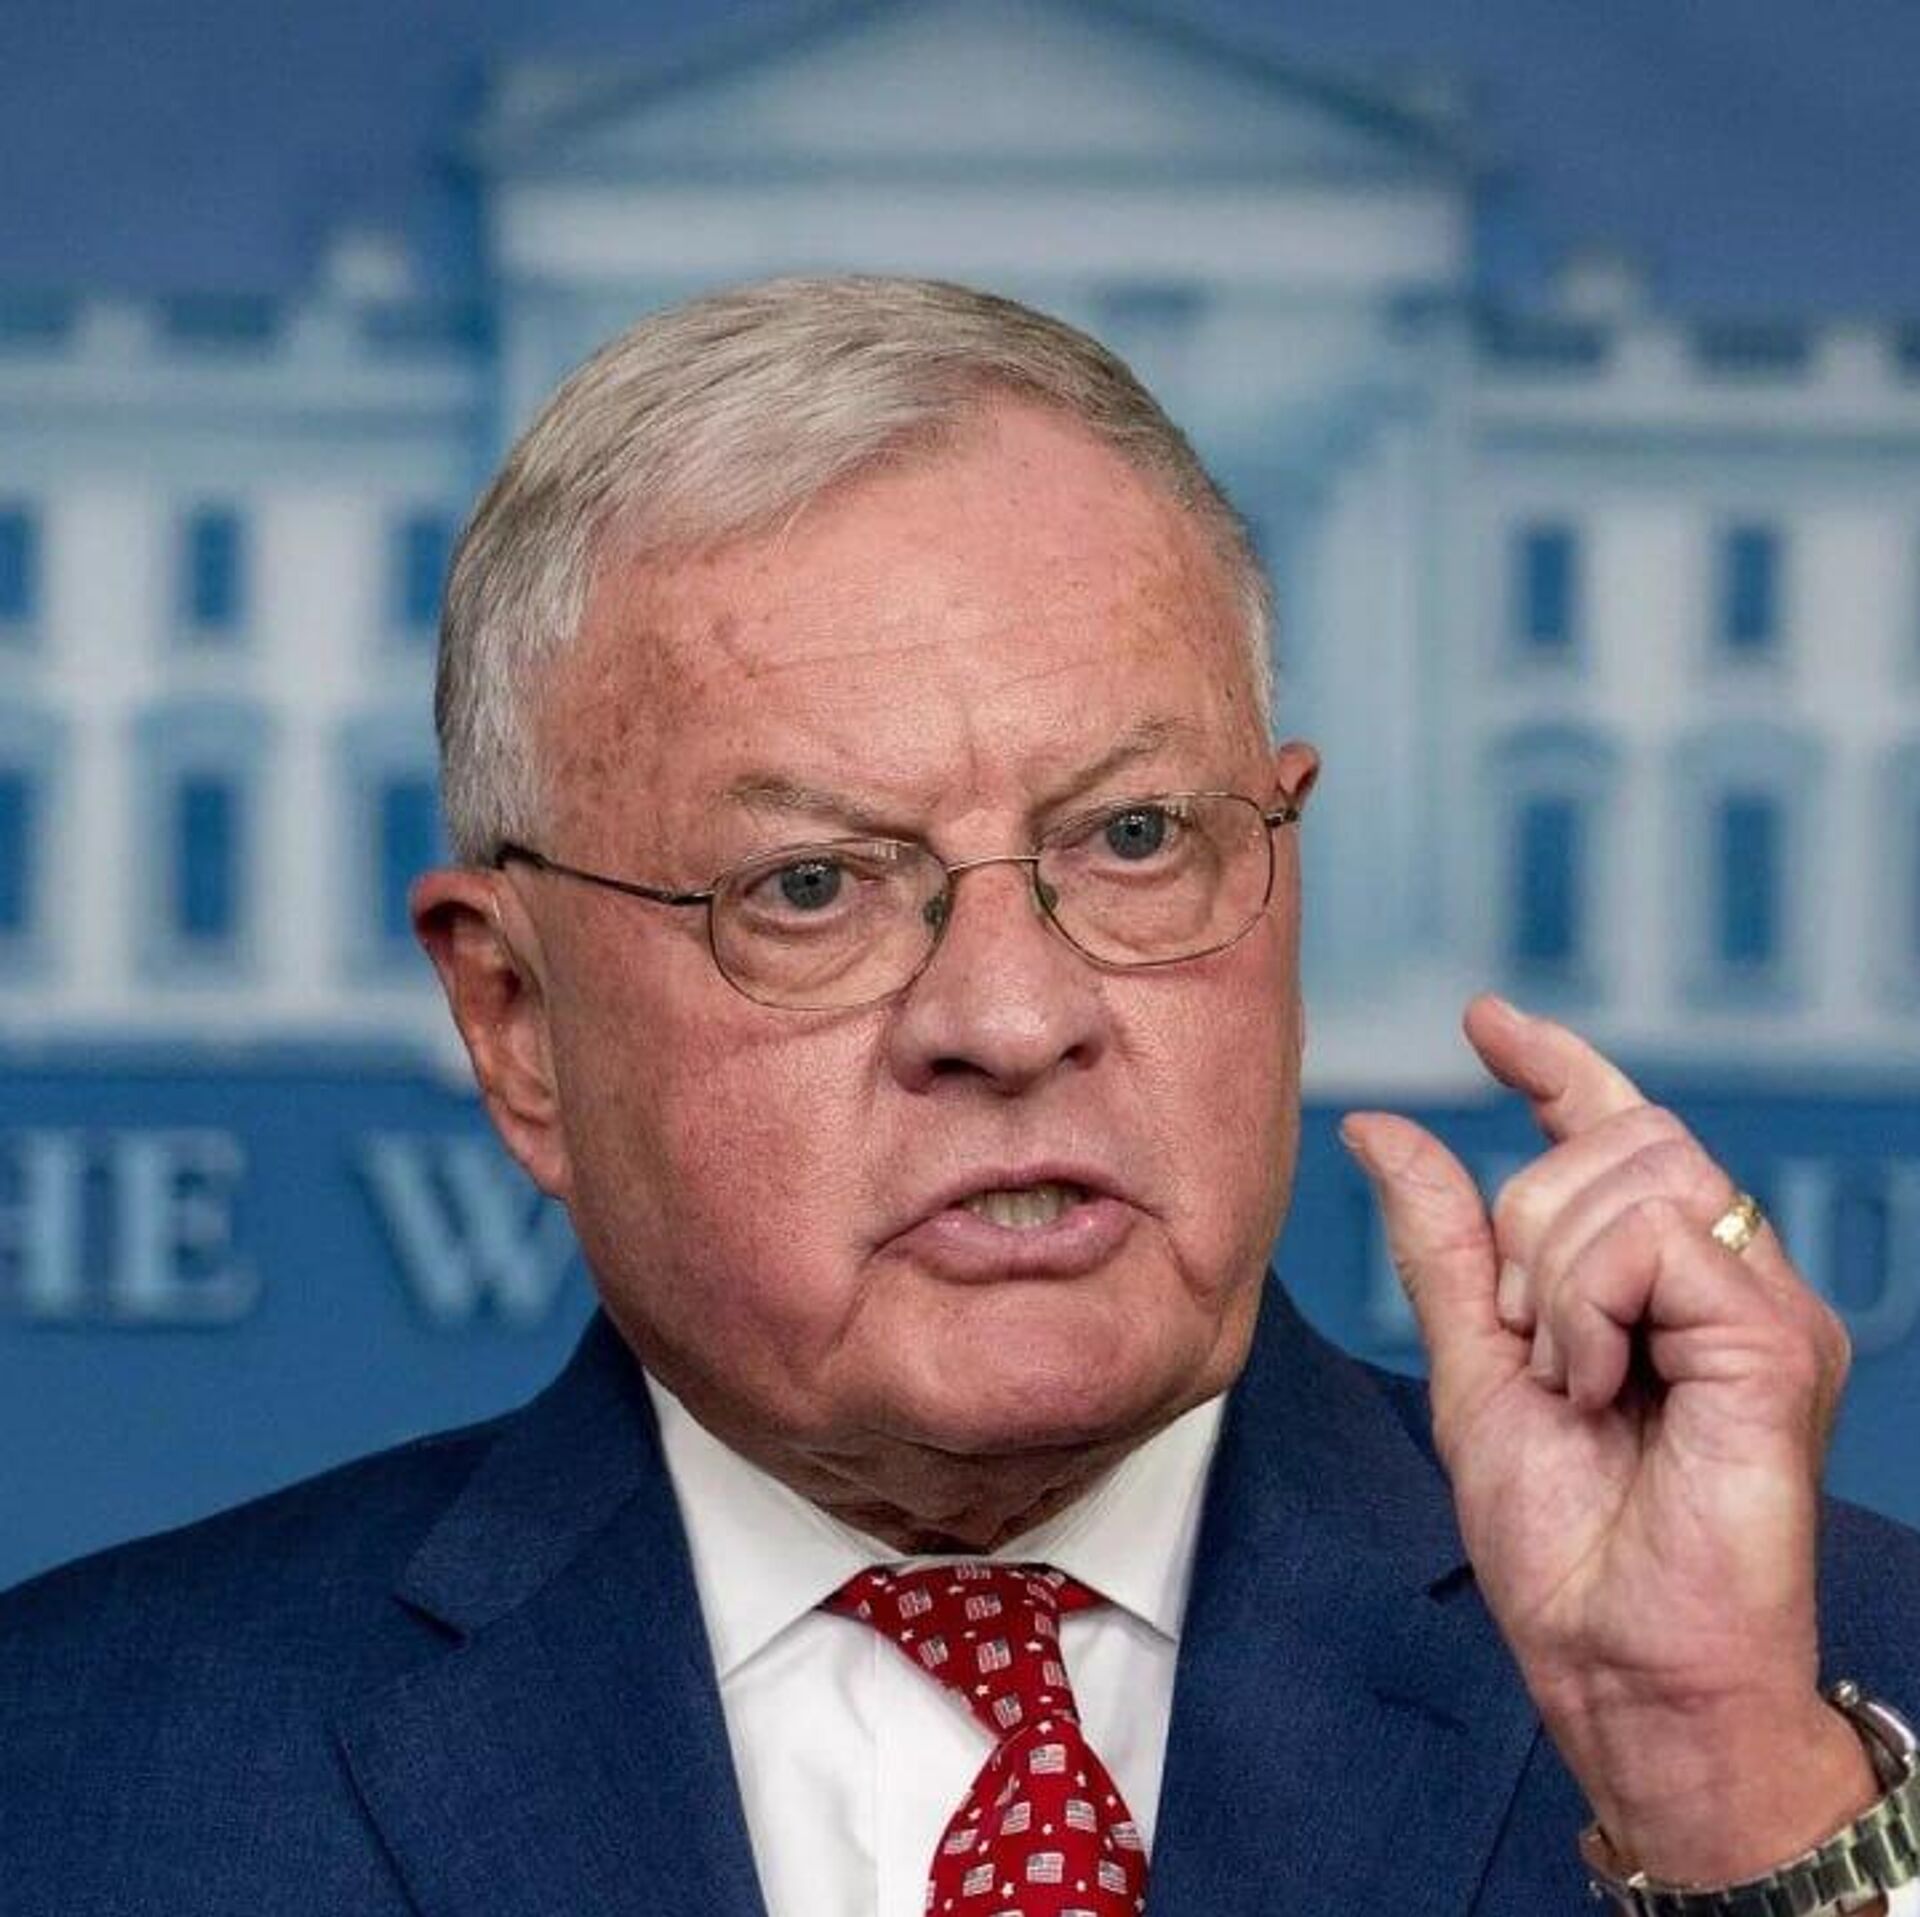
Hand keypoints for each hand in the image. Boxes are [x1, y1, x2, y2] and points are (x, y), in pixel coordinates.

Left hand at [1342, 996, 1876, 1883]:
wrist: (1619, 1666)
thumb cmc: (1564, 1544)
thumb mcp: (1473, 1366)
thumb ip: (1441, 1243)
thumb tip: (1380, 1128)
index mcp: (1656, 1285)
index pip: (1617, 1131)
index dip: (1556, 1065)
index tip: (1485, 1022)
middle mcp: (1722, 1280)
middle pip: (1615, 1138)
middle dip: (1528, 1218)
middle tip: (1527, 1339)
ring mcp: (1760, 1305)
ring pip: (1630, 1173)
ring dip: (1551, 1274)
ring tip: (1568, 1381)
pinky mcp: (1773, 1339)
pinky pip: (1653, 1239)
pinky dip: (1587, 1308)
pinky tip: (1594, 1387)